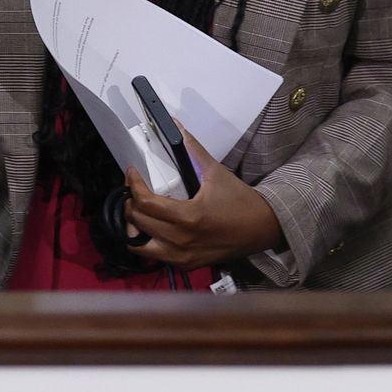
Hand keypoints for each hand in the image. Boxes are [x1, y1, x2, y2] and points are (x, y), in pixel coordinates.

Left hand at [124, 125, 284, 269]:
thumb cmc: (240, 201)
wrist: (262, 228)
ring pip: (138, 245)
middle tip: (134, 189)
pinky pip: (154, 256)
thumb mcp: (216, 172)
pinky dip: (145, 241)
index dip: (133, 185)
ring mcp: (182, 256)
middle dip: (130, 202)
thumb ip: (192, 149)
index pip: (145, 203)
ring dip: (133, 226)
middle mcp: (182, 240)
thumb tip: (176, 127)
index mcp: (189, 216)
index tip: (132, 173)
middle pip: (137, 222)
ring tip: (139, 211)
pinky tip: (150, 228)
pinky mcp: (185, 264)